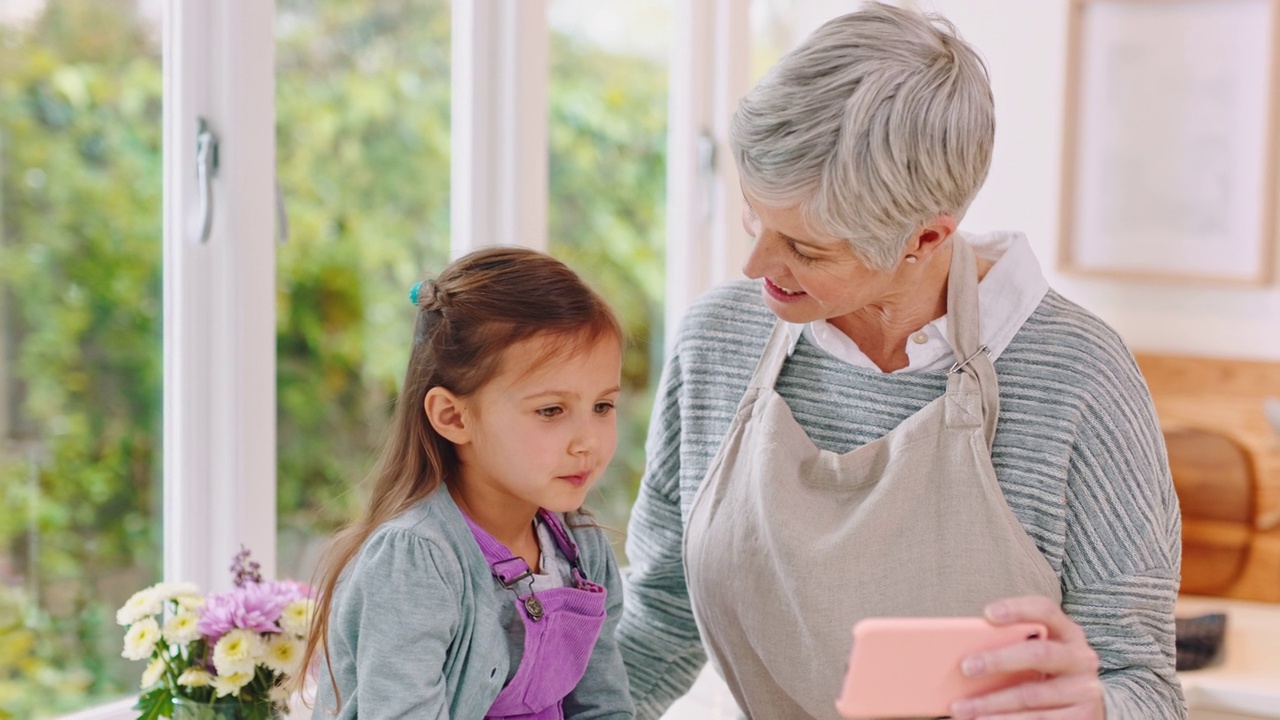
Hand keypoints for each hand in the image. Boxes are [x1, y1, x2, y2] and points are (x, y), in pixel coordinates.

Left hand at [949, 595, 1104, 719]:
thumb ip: (1011, 644)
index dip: (1018, 609)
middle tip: (965, 667)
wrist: (1085, 705)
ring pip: (1032, 695)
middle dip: (999, 660)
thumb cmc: (1045, 670)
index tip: (987, 614)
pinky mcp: (1083, 717)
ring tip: (961, 708)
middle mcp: (1080, 658)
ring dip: (992, 703)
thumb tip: (961, 651)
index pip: (1045, 610)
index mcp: (1067, 632)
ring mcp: (1084, 689)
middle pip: (1039, 653)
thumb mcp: (1036, 651)